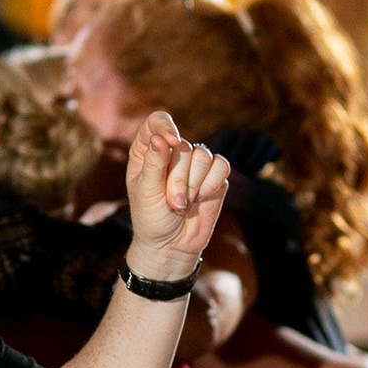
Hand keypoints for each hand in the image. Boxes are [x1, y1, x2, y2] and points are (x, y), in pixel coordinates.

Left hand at [124, 110, 229, 279]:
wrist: (172, 245)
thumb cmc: (151, 219)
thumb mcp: (145, 193)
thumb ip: (153, 164)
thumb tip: (160, 138)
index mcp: (147, 151)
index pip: (157, 122)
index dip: (165, 127)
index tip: (171, 141)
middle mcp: (171, 152)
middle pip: (184, 146)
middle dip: (179, 179)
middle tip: (171, 202)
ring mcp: (194, 164)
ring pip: (204, 156)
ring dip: (194, 186)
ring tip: (182, 204)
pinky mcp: (214, 176)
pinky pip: (222, 166)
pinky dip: (211, 185)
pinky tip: (201, 199)